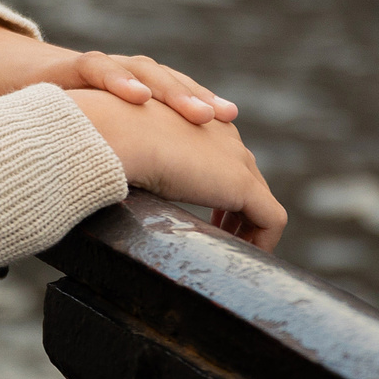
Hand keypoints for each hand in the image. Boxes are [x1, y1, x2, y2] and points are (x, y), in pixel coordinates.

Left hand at [0, 19, 236, 125]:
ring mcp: (111, 69)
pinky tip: (225, 121)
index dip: (112, 81)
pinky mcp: (123, 80)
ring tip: (227, 119)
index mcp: (52, 71)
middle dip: (171, 90)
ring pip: (159, 75)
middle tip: (206, 116)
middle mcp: (90, 65)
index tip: (136, 97)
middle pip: (137, 70)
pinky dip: (192, 97)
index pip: (88, 68)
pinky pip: (164, 84)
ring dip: (192, 94)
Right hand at [66, 90, 286, 250]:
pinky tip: (241, 257)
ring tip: (232, 252)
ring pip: (261, 201)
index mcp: (198, 120)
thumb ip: (141, 162)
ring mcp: (237, 159)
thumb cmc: (107, 138)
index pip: (224, 157)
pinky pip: (271, 219)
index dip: (217, 191)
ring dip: (249, 229)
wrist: (116, 132)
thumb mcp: (130, 149)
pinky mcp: (243, 185)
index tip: (207, 219)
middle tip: (222, 238)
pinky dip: (262, 241)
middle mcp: (224, 134)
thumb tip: (124, 184)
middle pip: (248, 178)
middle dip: (237, 211)